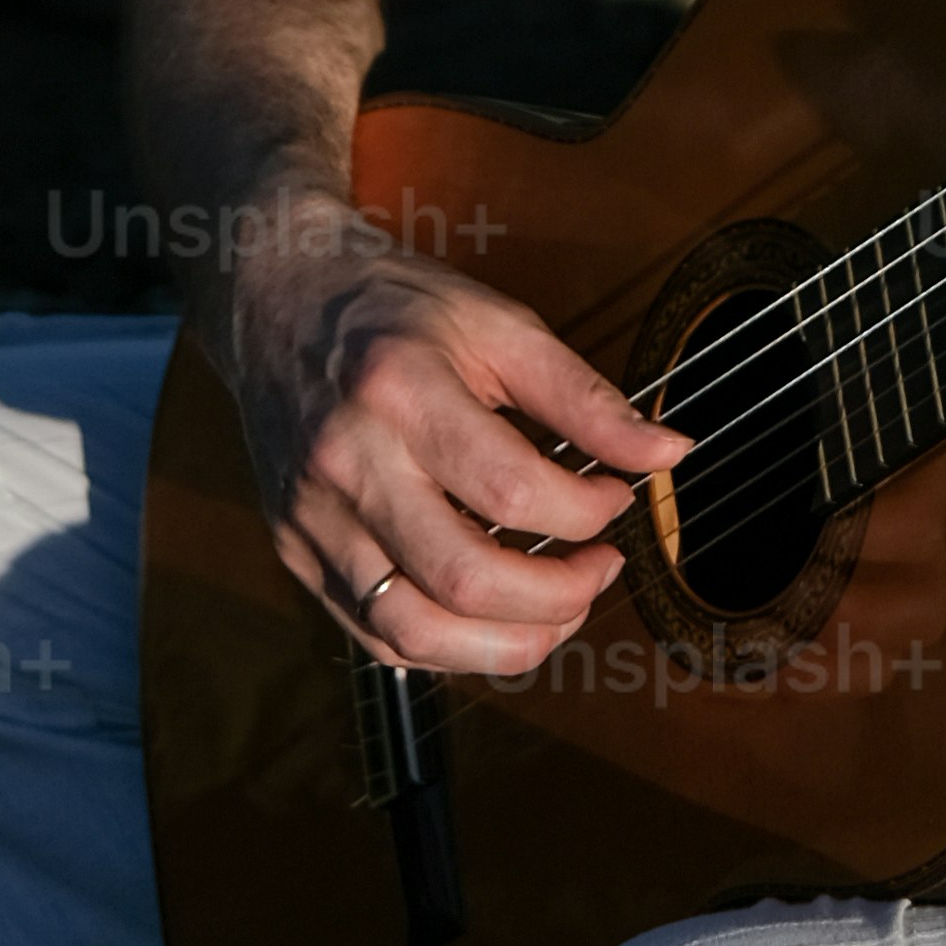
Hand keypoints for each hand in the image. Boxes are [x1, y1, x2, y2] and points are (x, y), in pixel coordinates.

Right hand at [227, 216, 685, 679]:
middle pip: (462, 579)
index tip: (617, 497)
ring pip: (412, 632)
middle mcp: (345, 463)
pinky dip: (448, 648)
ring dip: (507, 644)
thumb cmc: (394, 307)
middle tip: (600, 569)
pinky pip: (375, 636)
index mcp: (399, 391)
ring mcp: (311, 518)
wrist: (276, 297)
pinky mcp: (294, 552)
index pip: (511, 491)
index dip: (587, 513)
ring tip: (558, 608)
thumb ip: (585, 396)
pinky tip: (491, 615)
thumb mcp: (498, 324)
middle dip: (558, 597)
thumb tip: (669, 452)